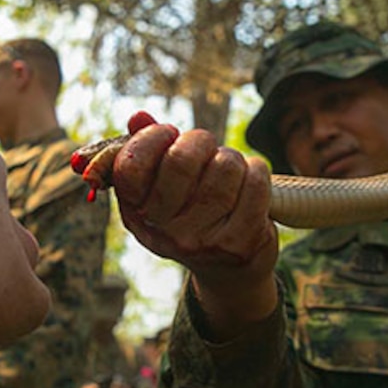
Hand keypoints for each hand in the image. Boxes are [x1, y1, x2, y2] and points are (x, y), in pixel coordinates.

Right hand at [110, 112, 279, 336]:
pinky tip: (251, 180)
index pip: (130, 166)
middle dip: (200, 141)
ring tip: (231, 171)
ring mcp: (201, 242)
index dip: (152, 138)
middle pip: (182, 160)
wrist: (229, 271)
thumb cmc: (193, 216)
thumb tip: (138, 117)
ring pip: (225, 166)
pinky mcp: (239, 244)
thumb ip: (147, 151)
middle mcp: (164, 232)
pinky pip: (256, 183)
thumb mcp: (162, 190)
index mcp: (136, 213)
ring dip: (232, 158)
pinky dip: (257, 171)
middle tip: (207, 148)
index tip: (169, 135)